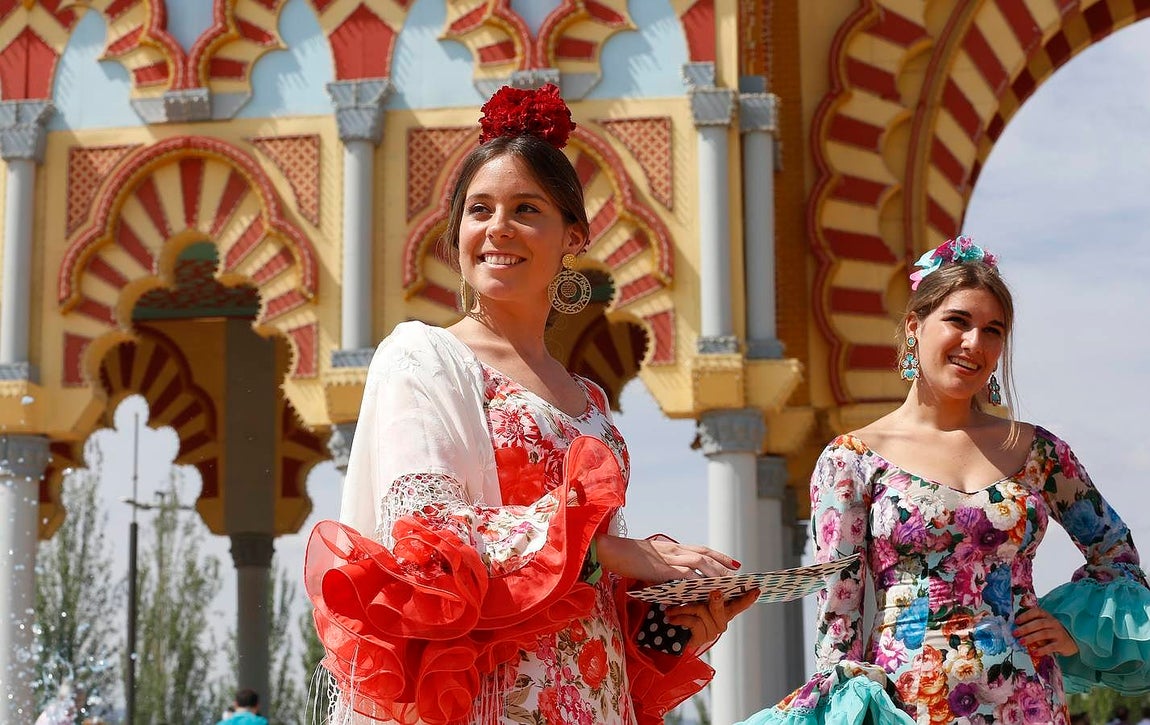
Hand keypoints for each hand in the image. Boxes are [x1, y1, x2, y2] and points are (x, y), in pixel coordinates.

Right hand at [596, 534, 739, 582]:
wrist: (612, 550)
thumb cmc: (628, 557)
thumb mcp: (652, 561)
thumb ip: (666, 569)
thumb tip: (674, 583)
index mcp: (674, 548)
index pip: (703, 550)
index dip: (720, 557)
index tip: (735, 564)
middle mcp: (675, 550)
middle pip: (706, 556)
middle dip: (723, 567)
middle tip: (738, 578)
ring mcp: (670, 558)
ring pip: (700, 564)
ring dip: (715, 574)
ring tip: (727, 585)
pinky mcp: (662, 568)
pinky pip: (684, 576)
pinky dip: (696, 584)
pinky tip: (704, 592)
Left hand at [665, 589, 758, 649]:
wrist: (673, 638)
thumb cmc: (686, 615)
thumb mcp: (694, 602)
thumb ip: (703, 593)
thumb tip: (702, 578)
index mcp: (723, 610)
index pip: (738, 603)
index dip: (748, 598)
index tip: (757, 590)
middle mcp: (721, 621)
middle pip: (721, 607)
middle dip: (718, 599)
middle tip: (715, 592)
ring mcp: (713, 630)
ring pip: (702, 611)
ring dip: (683, 608)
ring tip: (670, 609)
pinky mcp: (703, 638)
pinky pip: (693, 622)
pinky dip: (680, 618)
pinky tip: (671, 618)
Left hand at [1014, 606, 1077, 657]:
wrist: (1070, 642)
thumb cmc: (1052, 633)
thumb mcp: (1043, 626)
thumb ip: (1032, 626)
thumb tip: (1016, 630)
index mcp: (1047, 616)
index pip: (1036, 612)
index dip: (1026, 615)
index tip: (1016, 621)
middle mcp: (1053, 623)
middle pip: (1039, 623)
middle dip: (1025, 628)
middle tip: (1015, 633)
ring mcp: (1058, 633)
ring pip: (1044, 634)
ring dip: (1031, 638)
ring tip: (1021, 642)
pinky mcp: (1061, 644)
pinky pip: (1051, 647)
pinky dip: (1042, 650)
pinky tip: (1034, 652)